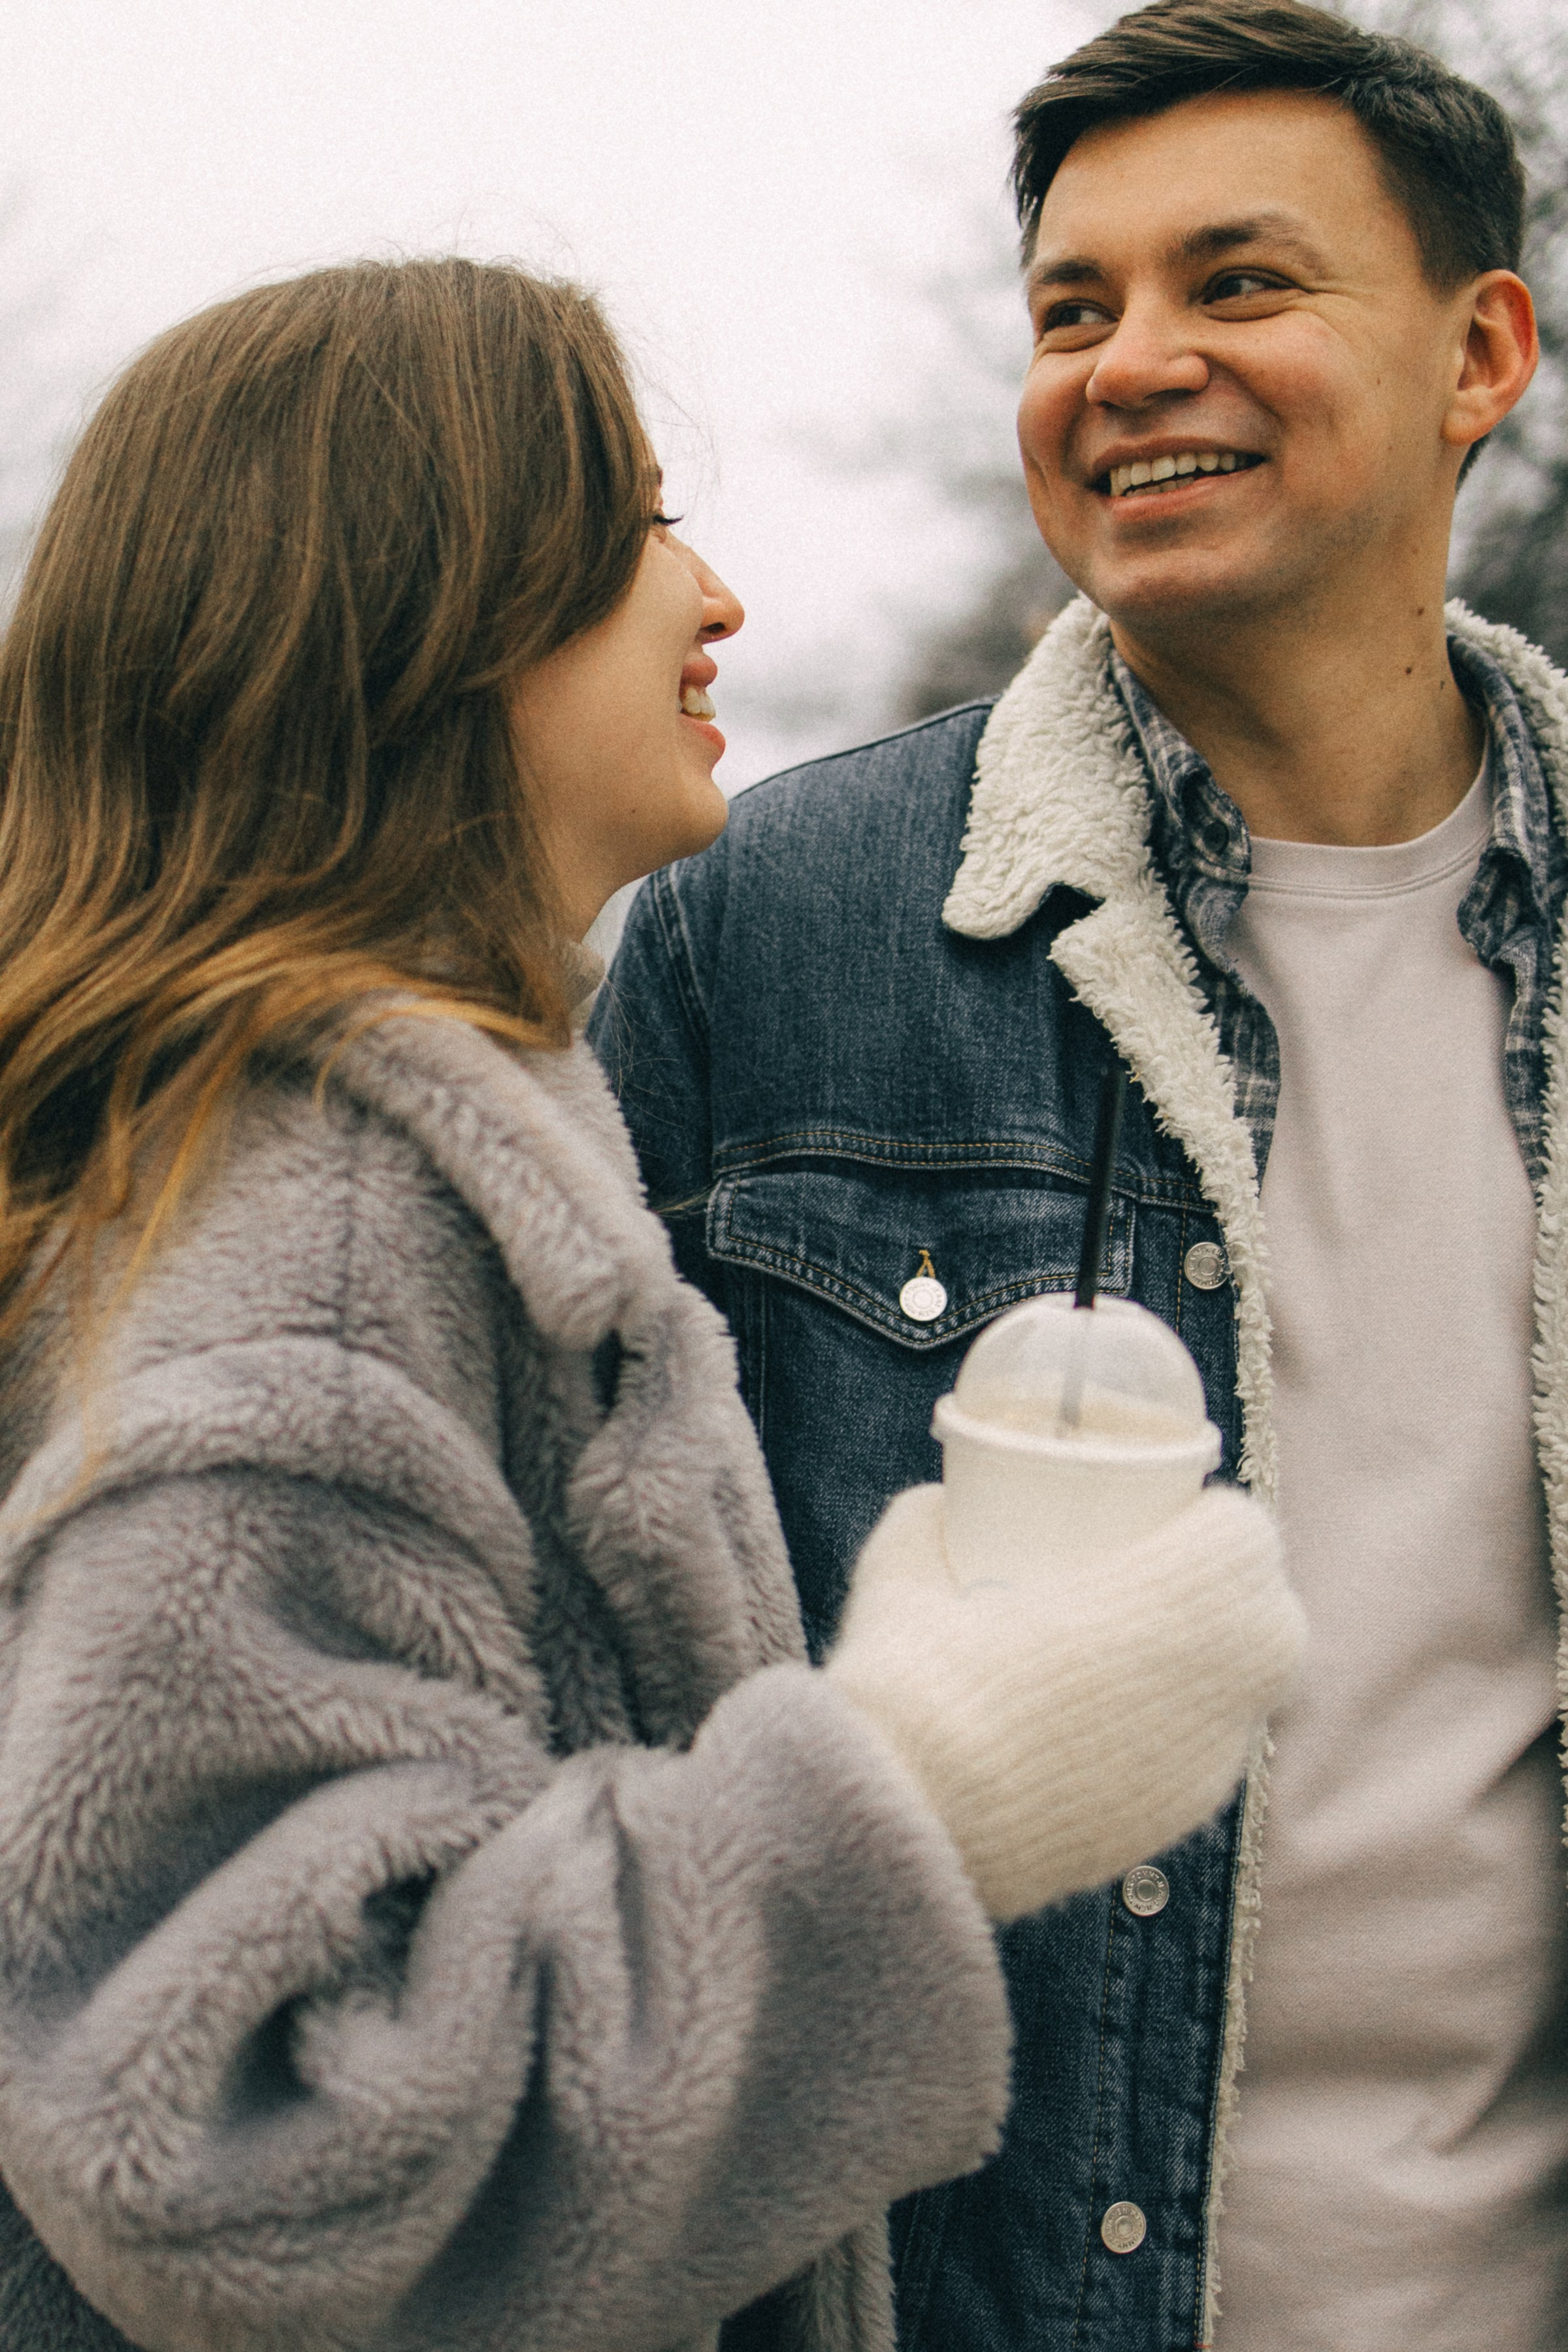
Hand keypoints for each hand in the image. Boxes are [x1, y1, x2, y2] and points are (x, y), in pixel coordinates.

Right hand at [824, 1482, 1302, 1922]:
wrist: (912, 1824)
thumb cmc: (918, 1678)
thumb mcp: (907, 1567)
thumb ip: (932, 1519)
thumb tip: (942, 1503)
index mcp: (1173, 1596)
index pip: (1249, 1534)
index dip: (1211, 1520)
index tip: (1161, 1520)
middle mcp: (1217, 1676)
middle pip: (1272, 1613)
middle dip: (1226, 1592)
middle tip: (1152, 1582)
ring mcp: (1208, 1758)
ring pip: (1249, 1690)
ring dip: (1211, 1663)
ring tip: (1132, 1655)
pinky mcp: (1183, 1817)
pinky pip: (1207, 1752)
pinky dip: (1177, 1730)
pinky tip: (1106, 1727)